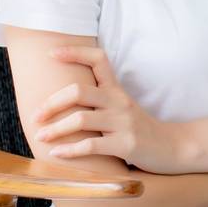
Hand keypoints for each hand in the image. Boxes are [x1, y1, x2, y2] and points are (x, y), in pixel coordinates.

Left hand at [34, 44, 187, 174]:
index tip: (51, 54)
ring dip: (55, 129)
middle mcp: (119, 102)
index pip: (98, 60)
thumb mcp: (122, 107)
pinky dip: (69, 150)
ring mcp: (123, 123)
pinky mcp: (126, 145)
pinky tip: (56, 153)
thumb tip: (62, 97)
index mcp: (117, 90)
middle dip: (51, 103)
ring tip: (40, 137)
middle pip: (79, 91)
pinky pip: (91, 145)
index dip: (75, 53)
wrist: (172, 147)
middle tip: (35, 116)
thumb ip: (99, 100)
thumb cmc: (139, 128)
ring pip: (81, 119)